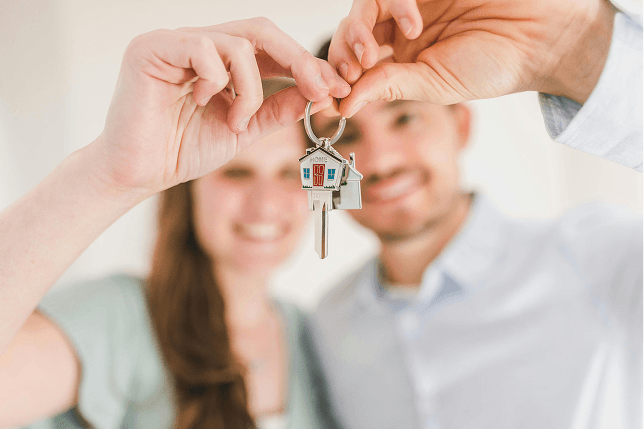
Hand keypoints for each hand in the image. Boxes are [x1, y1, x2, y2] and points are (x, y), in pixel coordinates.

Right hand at [94, 18, 349, 195]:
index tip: (335, 89)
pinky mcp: (152, 48)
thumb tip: (314, 93)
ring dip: (251, 89)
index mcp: (219, 61)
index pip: (270, 48)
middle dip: (298, 61)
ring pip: (238, 43)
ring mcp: (175, 42)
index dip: (305, 64)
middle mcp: (198, 44)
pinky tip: (202, 103)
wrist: (139, 173)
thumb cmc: (183, 150)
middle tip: (320, 89)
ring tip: (237, 121)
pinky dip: (217, 81)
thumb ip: (275, 109)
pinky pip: (203, 48)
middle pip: (261, 31)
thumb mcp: (244, 129)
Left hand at [329, 0, 614, 116]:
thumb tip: (343, 106)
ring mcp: (411, 4)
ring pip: (363, 8)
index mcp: (402, 61)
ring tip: (371, 54)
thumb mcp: (434, 85)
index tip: (329, 98)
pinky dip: (393, 4)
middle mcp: (401, 31)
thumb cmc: (493, 65)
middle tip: (349, 73)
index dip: (337, 79)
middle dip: (340, 55)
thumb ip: (388, 87)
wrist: (540, 36)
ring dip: (357, 31)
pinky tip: (413, 24)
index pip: (355, 66)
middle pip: (350, 34)